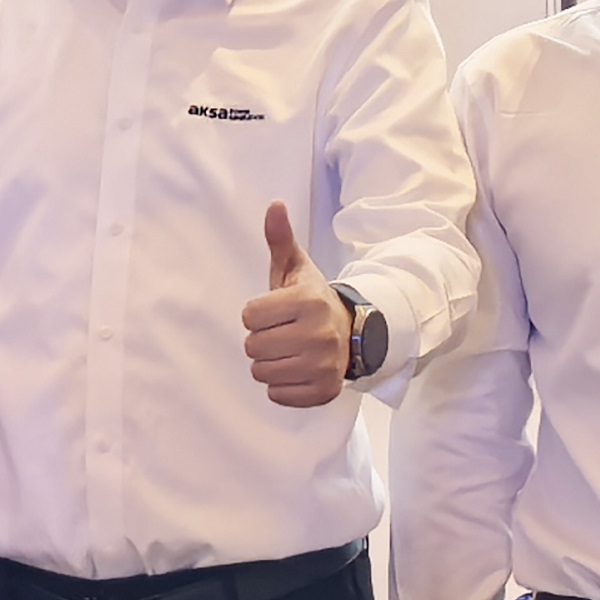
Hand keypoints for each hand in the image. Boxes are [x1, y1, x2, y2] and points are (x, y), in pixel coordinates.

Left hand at [242, 202, 350, 407]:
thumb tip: (274, 205)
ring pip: (261, 373)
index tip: (275, 311)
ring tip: (288, 350)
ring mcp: (323, 365)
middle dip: (261, 339)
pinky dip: (280, 386)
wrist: (350, 331)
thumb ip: (280, 238)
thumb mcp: (295, 267)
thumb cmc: (310, 299)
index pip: (249, 316)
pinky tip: (295, 369)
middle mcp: (319, 334)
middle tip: (282, 332)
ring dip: (268, 363)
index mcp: (308, 301)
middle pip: (252, 347)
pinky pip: (278, 395)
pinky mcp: (324, 391)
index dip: (256, 313)